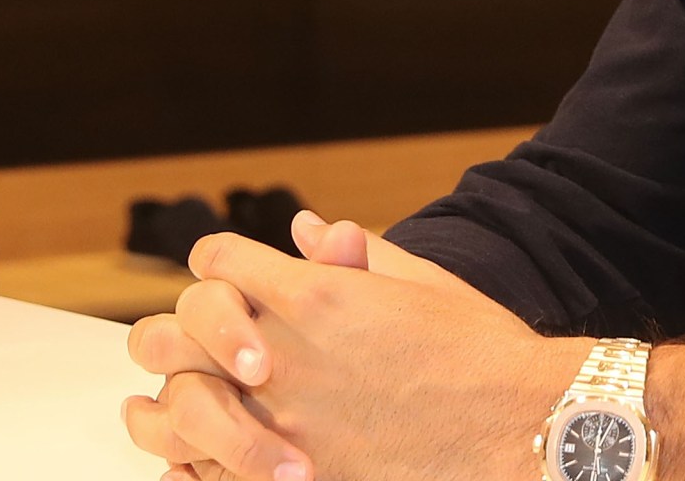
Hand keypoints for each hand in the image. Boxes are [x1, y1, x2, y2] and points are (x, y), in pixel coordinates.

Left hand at [125, 213, 573, 480]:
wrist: (518, 425)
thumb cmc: (480, 352)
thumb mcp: (422, 285)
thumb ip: (355, 255)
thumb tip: (306, 228)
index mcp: (314, 295)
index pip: (218, 261)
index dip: (220, 265)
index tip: (231, 280)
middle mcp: (282, 356)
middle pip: (171, 331)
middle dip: (176, 333)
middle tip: (188, 346)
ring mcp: (278, 424)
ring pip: (169, 411)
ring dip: (165, 406)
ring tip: (168, 412)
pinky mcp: (287, 480)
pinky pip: (199, 475)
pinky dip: (188, 468)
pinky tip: (194, 465)